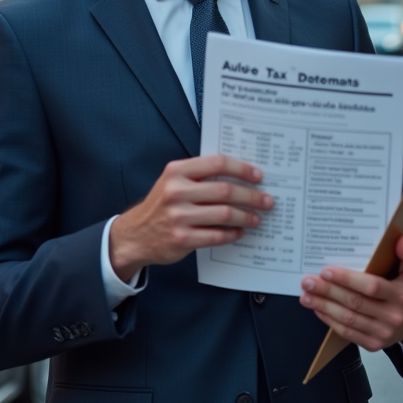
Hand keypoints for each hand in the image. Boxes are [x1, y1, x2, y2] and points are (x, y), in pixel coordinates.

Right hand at [109, 155, 272, 281]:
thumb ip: (200, 175)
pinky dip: (232, 233)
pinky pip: (216, 236)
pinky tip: (239, 231)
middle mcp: (176, 192)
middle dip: (251, 196)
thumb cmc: (162, 205)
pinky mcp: (182, 239)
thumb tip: (240, 175)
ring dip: (246, 216)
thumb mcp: (173, 182)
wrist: (135, 234)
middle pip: (225, 191)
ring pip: (224, 214)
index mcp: (177, 171)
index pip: (217, 163)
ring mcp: (178, 217)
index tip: (258, 176)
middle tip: (267, 200)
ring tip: (256, 218)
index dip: (241, 169)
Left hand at [298, 235, 402, 351]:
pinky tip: (318, 309)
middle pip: (354, 303)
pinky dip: (330, 321)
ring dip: (324, 307)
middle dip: (328, 292)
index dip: (348, 279)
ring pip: (348, 319)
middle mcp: (393, 317)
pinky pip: (348, 333)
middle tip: (307, 281)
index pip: (372, 287)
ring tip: (306, 296)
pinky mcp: (374, 344)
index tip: (327, 271)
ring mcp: (383, 333)